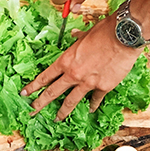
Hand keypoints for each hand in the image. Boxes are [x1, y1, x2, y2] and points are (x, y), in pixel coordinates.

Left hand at [21, 13, 141, 120]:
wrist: (124, 36)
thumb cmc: (104, 31)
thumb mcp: (86, 34)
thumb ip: (77, 39)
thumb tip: (74, 35)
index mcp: (66, 61)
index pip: (45, 77)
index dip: (33, 86)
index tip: (24, 93)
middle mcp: (74, 74)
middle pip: (52, 92)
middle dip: (40, 103)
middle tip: (32, 111)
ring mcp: (88, 83)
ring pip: (71, 101)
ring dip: (62, 112)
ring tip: (57, 119)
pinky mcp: (103, 87)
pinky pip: (95, 99)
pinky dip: (92, 105)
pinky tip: (90, 109)